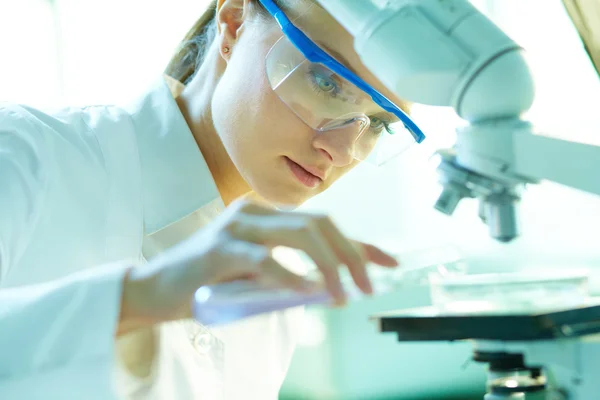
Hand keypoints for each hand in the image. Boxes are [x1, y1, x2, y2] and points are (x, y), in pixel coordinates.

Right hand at [118, 199, 397, 333]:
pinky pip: (263, 260)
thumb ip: (291, 274)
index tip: (390, 263)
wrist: (155, 289)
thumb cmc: (209, 283)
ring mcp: (235, 227)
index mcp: (267, 215)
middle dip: (352, 254)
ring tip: (342, 295)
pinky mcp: (218, 250)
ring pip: (299, 234)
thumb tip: (332, 286)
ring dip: (328, 266)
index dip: (361, 243)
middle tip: (367, 287)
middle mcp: (254, 212)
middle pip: (319, 224)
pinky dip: (290, 277)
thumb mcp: (258, 275)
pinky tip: (307, 292)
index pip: (324, 222)